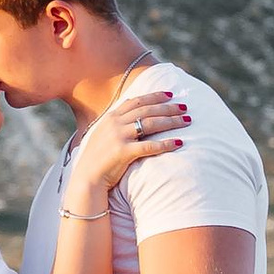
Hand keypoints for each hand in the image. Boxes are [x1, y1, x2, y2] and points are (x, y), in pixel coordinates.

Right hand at [71, 92, 188, 197]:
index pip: (136, 101)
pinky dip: (166, 143)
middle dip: (168, 107)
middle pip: (147, 110)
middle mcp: (115, 123)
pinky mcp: (123, 152)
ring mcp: (118, 137)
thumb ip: (116, 123)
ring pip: (151, 124)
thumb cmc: (97, 158)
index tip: (170, 95)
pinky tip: (179, 142)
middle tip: (185, 106)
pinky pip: (150, 146)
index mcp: (110, 117)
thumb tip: (131, 113)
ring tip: (187, 121)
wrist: (86, 178)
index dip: (154, 96)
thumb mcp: (103, 134)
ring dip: (171, 121)